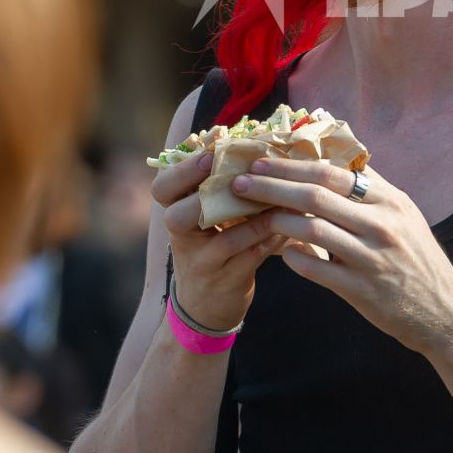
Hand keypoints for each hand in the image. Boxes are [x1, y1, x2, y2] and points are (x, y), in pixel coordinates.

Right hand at [152, 149, 283, 330]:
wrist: (207, 306)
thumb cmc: (212, 248)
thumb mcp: (205, 220)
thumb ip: (218, 189)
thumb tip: (253, 146)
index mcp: (175, 214)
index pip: (163, 189)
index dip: (183, 170)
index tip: (212, 152)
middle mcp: (181, 239)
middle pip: (177, 216)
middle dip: (208, 194)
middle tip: (239, 176)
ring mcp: (201, 263)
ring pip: (223, 238)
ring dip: (255, 216)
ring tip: (282, 198)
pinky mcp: (225, 281)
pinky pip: (249, 256)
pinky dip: (270, 238)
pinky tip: (289, 224)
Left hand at [232, 158, 452, 355]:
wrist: (444, 312)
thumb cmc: (418, 261)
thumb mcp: (404, 216)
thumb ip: (371, 190)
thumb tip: (337, 159)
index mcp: (390, 200)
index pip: (333, 172)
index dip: (292, 164)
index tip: (262, 161)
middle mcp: (382, 224)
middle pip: (316, 194)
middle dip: (272, 185)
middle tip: (241, 183)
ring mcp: (372, 257)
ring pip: (313, 229)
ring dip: (276, 220)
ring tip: (253, 216)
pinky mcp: (363, 290)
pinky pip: (318, 269)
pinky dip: (294, 258)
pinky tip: (281, 253)